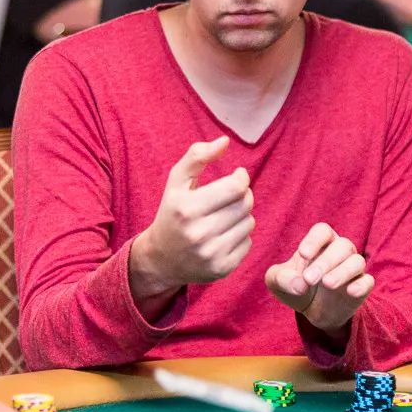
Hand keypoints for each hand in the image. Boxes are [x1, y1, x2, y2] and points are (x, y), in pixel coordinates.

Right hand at [130, 136, 254, 294]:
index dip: (241, 177)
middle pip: (245, 204)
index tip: (236, 176)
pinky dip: (241, 235)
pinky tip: (224, 234)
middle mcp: (198, 233)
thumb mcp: (177, 181)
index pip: (236, 187)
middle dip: (243, 195)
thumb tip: (225, 141)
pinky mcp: (222, 269)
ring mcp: (211, 254)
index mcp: (186, 208)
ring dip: (242, 215)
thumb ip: (197, 155)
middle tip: (231, 195)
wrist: (162, 258)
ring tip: (225, 215)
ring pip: (249, 223)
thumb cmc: (173, 212)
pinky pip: (248, 243)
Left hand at [265, 224, 374, 332]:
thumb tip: (298, 284)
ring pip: (357, 261)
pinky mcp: (362, 287)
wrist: (312, 311)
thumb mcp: (278, 282)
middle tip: (309, 279)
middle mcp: (340, 251)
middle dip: (325, 261)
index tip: (303, 254)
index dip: (314, 240)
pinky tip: (350, 291)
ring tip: (327, 284)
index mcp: (321, 243)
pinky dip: (361, 285)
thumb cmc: (296, 285)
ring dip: (342, 271)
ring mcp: (353, 269)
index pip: (322, 231)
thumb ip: (282, 278)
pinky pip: (368, 281)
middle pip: (342, 245)